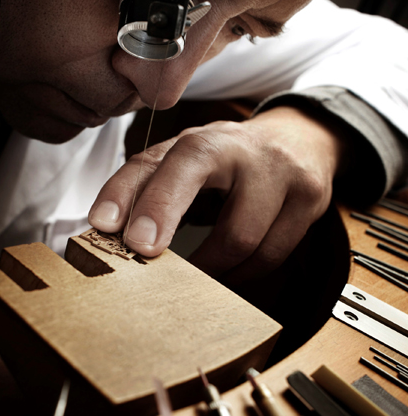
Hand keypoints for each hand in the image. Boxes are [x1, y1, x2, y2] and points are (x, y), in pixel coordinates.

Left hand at [88, 106, 347, 283]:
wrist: (301, 139)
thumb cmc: (229, 159)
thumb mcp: (184, 162)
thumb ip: (146, 187)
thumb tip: (107, 232)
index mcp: (201, 141)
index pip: (159, 162)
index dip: (130, 195)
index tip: (106, 226)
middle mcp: (240, 149)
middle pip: (201, 186)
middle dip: (166, 218)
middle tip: (148, 259)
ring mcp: (280, 173)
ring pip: (239, 239)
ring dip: (210, 270)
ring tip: (194, 275)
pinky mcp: (309, 199)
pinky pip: (270, 256)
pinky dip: (242, 273)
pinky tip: (229, 271)